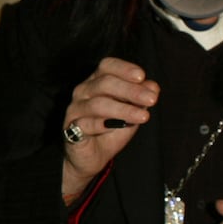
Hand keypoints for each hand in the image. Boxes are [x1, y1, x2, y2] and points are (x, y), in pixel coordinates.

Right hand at [60, 57, 158, 196]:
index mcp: (97, 82)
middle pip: (105, 83)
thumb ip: (141, 99)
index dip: (124, 68)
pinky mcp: (70, 128)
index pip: (107, 66)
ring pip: (98, 104)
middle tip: (152, 100)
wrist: (92, 157)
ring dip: (123, 110)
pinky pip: (86, 124)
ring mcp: (75, 109)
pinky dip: (104, 124)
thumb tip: (152, 87)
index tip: (142, 77)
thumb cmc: (111, 130)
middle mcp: (83, 91)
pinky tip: (119, 127)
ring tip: (143, 117)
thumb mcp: (132, 113)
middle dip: (131, 90)